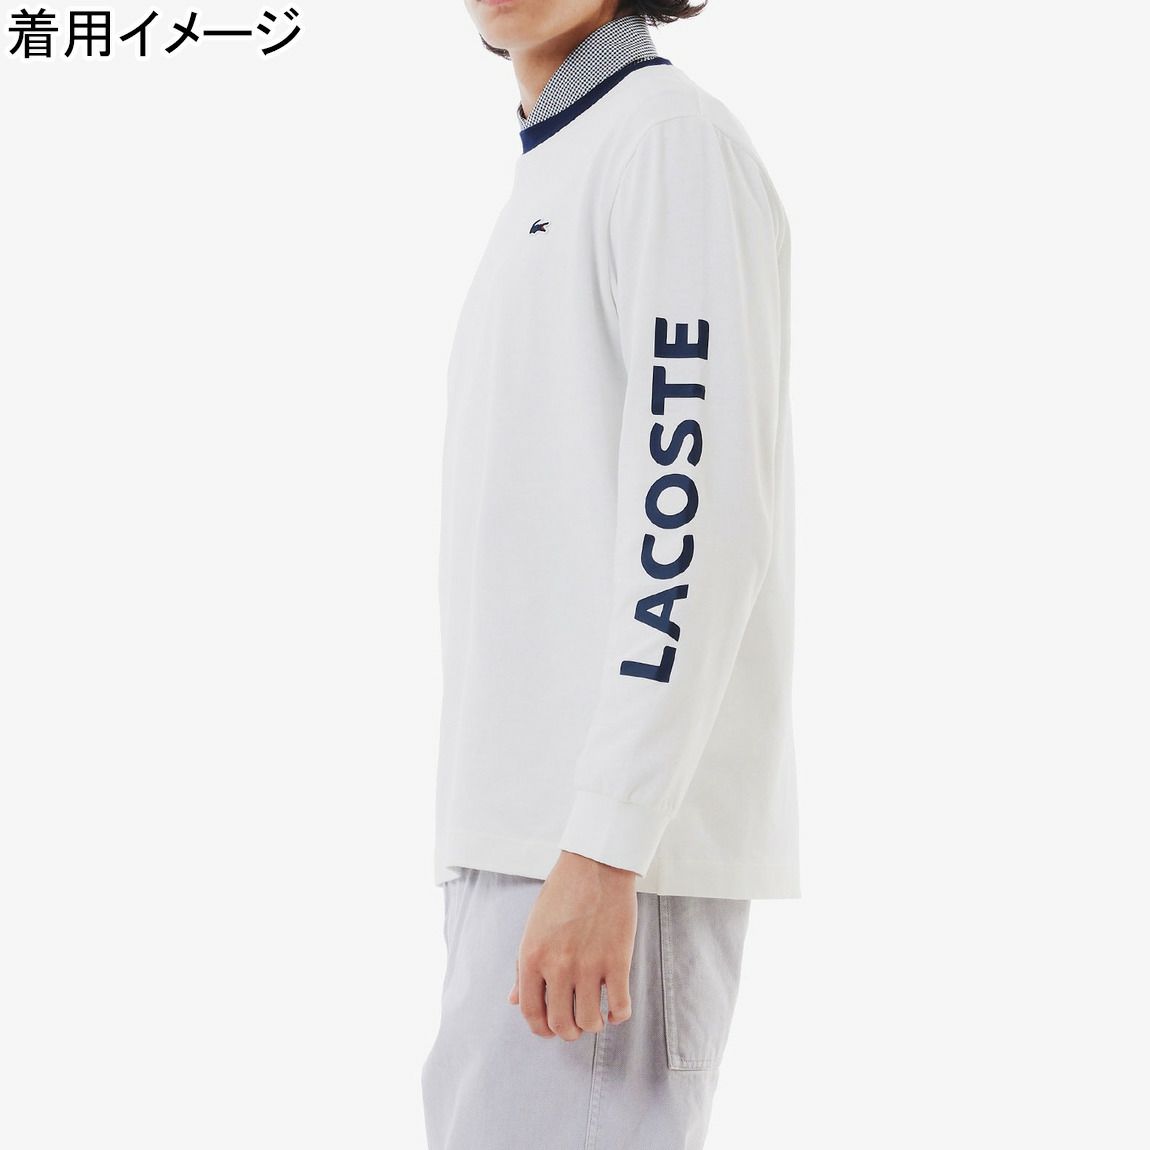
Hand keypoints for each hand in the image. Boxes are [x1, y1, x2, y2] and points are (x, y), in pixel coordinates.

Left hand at [508, 849, 637, 1038]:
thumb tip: (513, 1000)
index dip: (540, 1029)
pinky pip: (620, 1006)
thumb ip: (522, 967)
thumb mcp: (533, 929)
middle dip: (568, 1032)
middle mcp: (557, 966)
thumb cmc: (562, 894)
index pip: (530, 1012)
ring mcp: (588, 965)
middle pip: (561, 1023)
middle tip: (575, 1026)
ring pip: (590, 1022)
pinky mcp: (617, 961)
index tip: (550, 1030)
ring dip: (593, 1026)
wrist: (595, 866)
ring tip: (597, 1016)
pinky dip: (618, 1016)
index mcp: (531, 957)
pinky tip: (616, 1008)